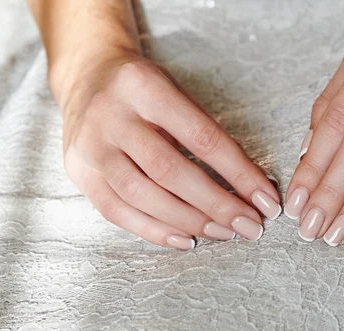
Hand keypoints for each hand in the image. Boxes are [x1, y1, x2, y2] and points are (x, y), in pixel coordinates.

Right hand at [62, 53, 280, 248]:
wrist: (87, 77)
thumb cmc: (144, 90)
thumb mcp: (176, 93)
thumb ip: (206, 133)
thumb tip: (248, 184)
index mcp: (145, 87)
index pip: (202, 137)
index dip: (239, 173)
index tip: (265, 198)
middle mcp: (112, 116)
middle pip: (169, 170)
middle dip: (216, 204)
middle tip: (249, 225)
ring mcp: (90, 146)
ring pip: (141, 196)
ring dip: (188, 221)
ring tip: (223, 233)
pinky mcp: (79, 172)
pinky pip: (116, 211)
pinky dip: (154, 231)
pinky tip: (185, 240)